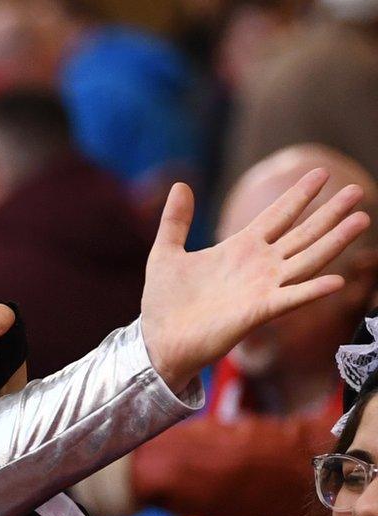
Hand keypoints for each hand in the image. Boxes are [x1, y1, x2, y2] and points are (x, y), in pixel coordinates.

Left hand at [139, 170, 367, 389]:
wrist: (158, 343)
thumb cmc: (164, 303)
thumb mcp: (166, 253)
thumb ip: (175, 221)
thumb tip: (180, 185)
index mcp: (240, 248)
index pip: (278, 215)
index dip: (299, 195)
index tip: (322, 172)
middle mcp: (259, 266)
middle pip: (302, 233)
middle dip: (330, 213)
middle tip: (357, 190)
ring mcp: (263, 288)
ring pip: (307, 260)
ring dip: (335, 242)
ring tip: (362, 219)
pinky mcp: (258, 312)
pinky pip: (291, 299)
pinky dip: (312, 291)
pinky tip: (336, 281)